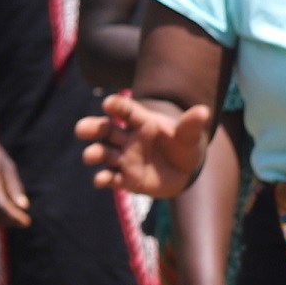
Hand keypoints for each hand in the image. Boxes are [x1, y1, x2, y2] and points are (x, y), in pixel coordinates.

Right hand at [0, 132, 30, 227]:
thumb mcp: (8, 165)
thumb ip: (14, 186)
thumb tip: (24, 207)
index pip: (0, 204)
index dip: (14, 216)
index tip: (27, 221)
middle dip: (10, 221)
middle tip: (25, 222)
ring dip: (1, 222)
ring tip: (17, 220)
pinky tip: (5, 216)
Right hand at [78, 93, 213, 202]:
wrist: (184, 171)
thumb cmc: (184, 146)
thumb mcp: (190, 136)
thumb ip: (191, 125)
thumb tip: (203, 112)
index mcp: (142, 122)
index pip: (126, 111)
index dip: (117, 106)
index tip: (108, 104)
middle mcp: (128, 138)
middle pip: (105, 130)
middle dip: (92, 128)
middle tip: (81, 128)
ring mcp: (124, 158)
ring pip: (103, 153)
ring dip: (94, 154)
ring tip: (90, 155)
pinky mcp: (125, 178)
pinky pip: (111, 178)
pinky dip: (104, 179)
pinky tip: (100, 180)